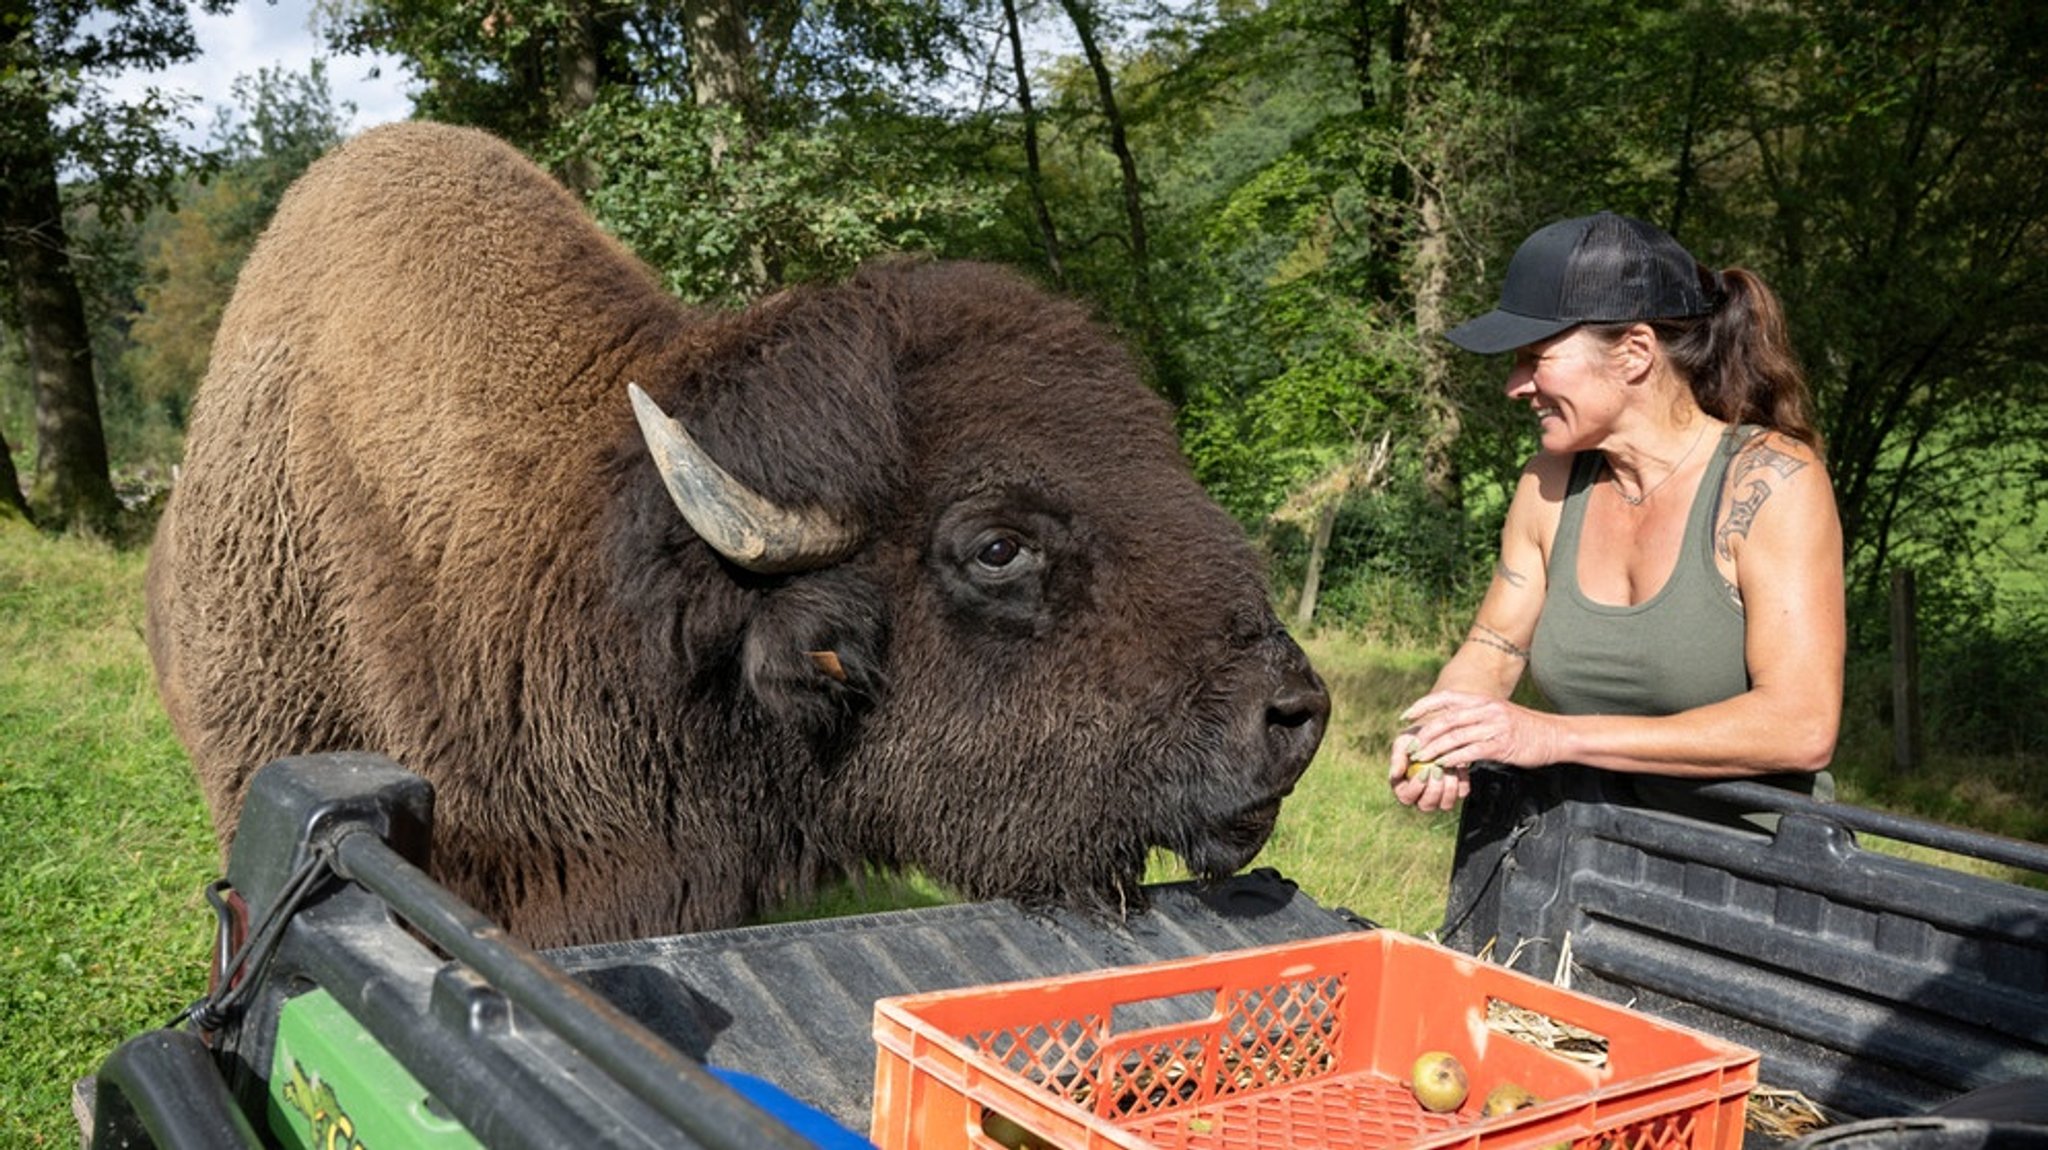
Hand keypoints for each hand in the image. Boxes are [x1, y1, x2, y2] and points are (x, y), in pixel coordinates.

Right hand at [1387, 732, 1471, 812]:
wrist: (1436, 733)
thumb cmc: (1414, 740)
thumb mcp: (1402, 744)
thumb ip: (1397, 759)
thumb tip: (1394, 774)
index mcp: (1404, 789)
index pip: (1407, 797)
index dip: (1416, 787)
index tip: (1423, 771)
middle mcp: (1421, 798)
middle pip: (1427, 805)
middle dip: (1434, 789)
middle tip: (1437, 770)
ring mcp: (1440, 797)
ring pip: (1446, 804)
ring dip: (1449, 786)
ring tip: (1448, 767)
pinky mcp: (1457, 791)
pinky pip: (1461, 792)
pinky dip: (1461, 779)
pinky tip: (1457, 765)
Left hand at [1388, 691, 1560, 809]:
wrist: (1555, 736)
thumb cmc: (1525, 728)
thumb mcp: (1498, 713)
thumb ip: (1476, 716)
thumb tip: (1450, 724)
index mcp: (1483, 700)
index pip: (1446, 697)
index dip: (1422, 705)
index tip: (1406, 716)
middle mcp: (1486, 710)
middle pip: (1446, 719)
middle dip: (1425, 734)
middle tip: (1412, 747)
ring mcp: (1493, 727)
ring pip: (1454, 736)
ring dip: (1434, 749)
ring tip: (1421, 759)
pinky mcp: (1500, 745)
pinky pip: (1469, 752)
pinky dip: (1453, 759)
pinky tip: (1443, 765)